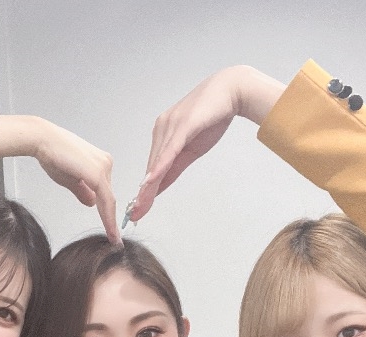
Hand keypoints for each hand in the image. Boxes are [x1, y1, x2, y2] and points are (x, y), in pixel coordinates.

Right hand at [0, 115, 118, 242]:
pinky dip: (108, 217)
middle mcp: (105, 163)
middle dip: (109, 217)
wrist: (43, 141)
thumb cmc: (52, 155)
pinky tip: (110, 231)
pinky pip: (106, 201)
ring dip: (110, 221)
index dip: (108, 212)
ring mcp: (103, 168)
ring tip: (113, 239)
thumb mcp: (70, 179)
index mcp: (100, 163)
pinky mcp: (98, 174)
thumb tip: (91, 203)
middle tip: (114, 239)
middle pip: (108, 196)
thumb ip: (82, 191)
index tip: (112, 229)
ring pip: (109, 200)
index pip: (106, 192)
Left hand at [132, 66, 285, 220]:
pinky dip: (160, 166)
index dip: (145, 190)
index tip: (137, 208)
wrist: (231, 92)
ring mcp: (171, 126)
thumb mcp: (192, 149)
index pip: (152, 167)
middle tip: (135, 215)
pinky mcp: (183, 125)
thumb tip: (161, 183)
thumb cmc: (213, 117)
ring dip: (148, 186)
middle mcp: (162, 128)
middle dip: (143, 194)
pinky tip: (151, 179)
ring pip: (157, 162)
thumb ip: (176, 166)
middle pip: (151, 167)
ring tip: (141, 205)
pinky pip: (169, 150)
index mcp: (163, 133)